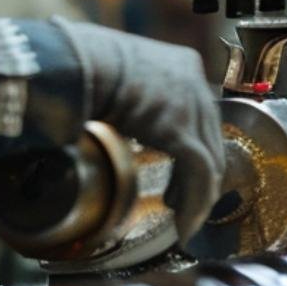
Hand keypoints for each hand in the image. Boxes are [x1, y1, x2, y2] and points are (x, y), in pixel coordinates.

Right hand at [53, 18, 223, 241]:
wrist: (76, 61)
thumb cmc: (83, 65)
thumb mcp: (124, 75)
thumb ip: (139, 97)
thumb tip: (127, 118)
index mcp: (183, 64)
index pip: (203, 117)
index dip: (196, 150)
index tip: (184, 175)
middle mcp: (194, 81)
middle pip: (210, 139)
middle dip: (199, 177)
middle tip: (181, 201)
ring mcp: (190, 104)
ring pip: (209, 162)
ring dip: (197, 197)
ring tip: (182, 218)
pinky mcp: (179, 129)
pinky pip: (198, 175)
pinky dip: (194, 204)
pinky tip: (183, 224)